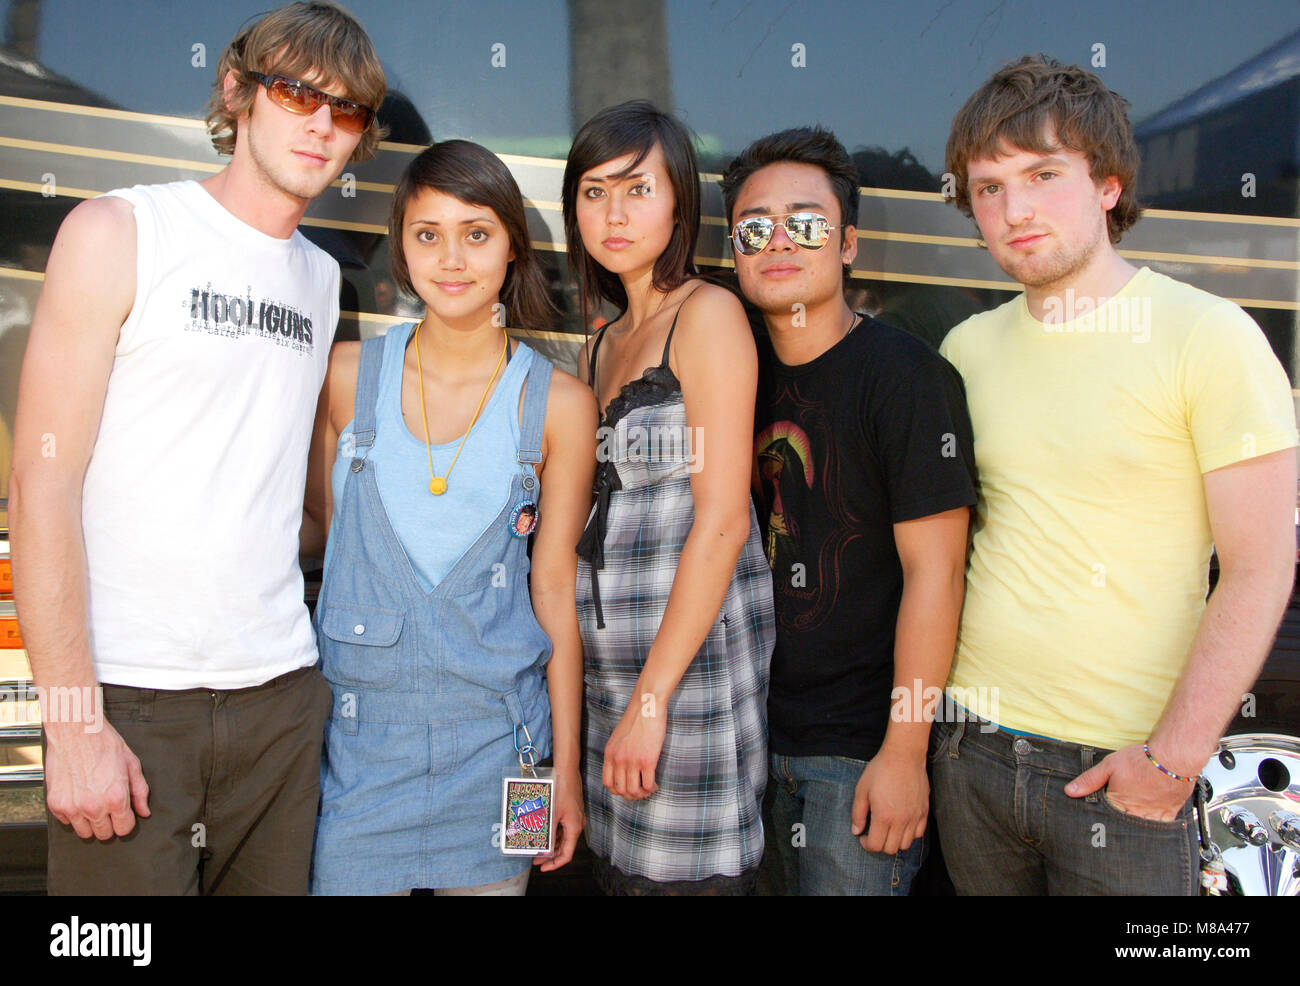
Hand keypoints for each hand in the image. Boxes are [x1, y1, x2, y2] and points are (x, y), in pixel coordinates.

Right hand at [43, 721, 149, 839]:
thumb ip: (140, 791)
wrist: (75, 730)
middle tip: (109, 808)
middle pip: (104, 834)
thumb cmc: (103, 743)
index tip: (124, 814)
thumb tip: (144, 812)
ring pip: (84, 833)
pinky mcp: (55, 804)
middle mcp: (93, 806)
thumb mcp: (131, 764)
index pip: (124, 829)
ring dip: (90, 822)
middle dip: (109, 823)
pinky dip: (73, 814)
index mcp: (115, 798)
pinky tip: (79, 797)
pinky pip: (67, 822)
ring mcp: (72, 807)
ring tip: (94, 803)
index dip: (126, 821)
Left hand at [534, 767, 583, 871]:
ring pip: (563, 838)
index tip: (543, 867)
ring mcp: (575, 817)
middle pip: (565, 848)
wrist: (567, 770)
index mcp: (574, 827)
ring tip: (538, 848)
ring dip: (551, 845)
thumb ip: (548, 832)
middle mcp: (577, 824)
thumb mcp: (551, 813)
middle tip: (537, 860)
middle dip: (551, 856)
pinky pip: (563, 828)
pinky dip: (553, 834)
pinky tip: (543, 833)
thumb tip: (543, 847)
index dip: (555, 864)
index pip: (567, 854)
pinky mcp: (571, 811)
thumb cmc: (561, 788)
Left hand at [602, 693, 666, 800]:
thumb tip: (621, 767)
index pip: (607, 783)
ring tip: (648, 789)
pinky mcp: (648, 760)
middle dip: (631, 796)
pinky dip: (651, 788)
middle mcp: (619, 760)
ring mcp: (633, 761)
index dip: (617, 791)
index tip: (626, 789)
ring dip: (642, 794)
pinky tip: (655, 784)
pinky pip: (647, 784)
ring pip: (634, 791)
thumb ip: (617, 752)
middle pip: (621, 790)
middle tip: (640, 792)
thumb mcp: (618, 737)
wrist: (646, 706)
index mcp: (610, 754)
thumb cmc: (635, 719)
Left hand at [851, 746, 928, 854]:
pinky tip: (901, 824)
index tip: (863, 837)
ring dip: (894, 841)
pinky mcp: (924, 812)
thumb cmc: (880, 770)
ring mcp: (914, 817)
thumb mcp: (862, 789)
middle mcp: (901, 821)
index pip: (875, 845)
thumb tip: (856, 831)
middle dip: (879, 845)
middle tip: (873, 834)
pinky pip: (919, 834)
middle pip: (890, 849)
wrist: (904, 756)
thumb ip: (857, 813)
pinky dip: (909, 834)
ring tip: (887, 830)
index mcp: (883, 816)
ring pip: (905, 844)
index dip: (866, 845)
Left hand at [1065, 743, 1193, 821]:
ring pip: (1140, 829)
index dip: (1099, 818)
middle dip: (1116, 826)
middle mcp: (1135, 814)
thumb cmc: (1140, 760)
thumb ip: (1090, 780)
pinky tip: (1148, 822)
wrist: (1173, 757)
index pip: (1104, 818)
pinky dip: (1153, 826)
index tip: (1094, 824)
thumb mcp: (1109, 766)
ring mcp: (1153, 816)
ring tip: (1129, 820)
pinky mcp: (1169, 814)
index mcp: (1118, 804)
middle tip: (1111, 826)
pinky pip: (1159, 827)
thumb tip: (1069, 792)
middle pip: (1122, 826)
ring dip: (1134, 827)